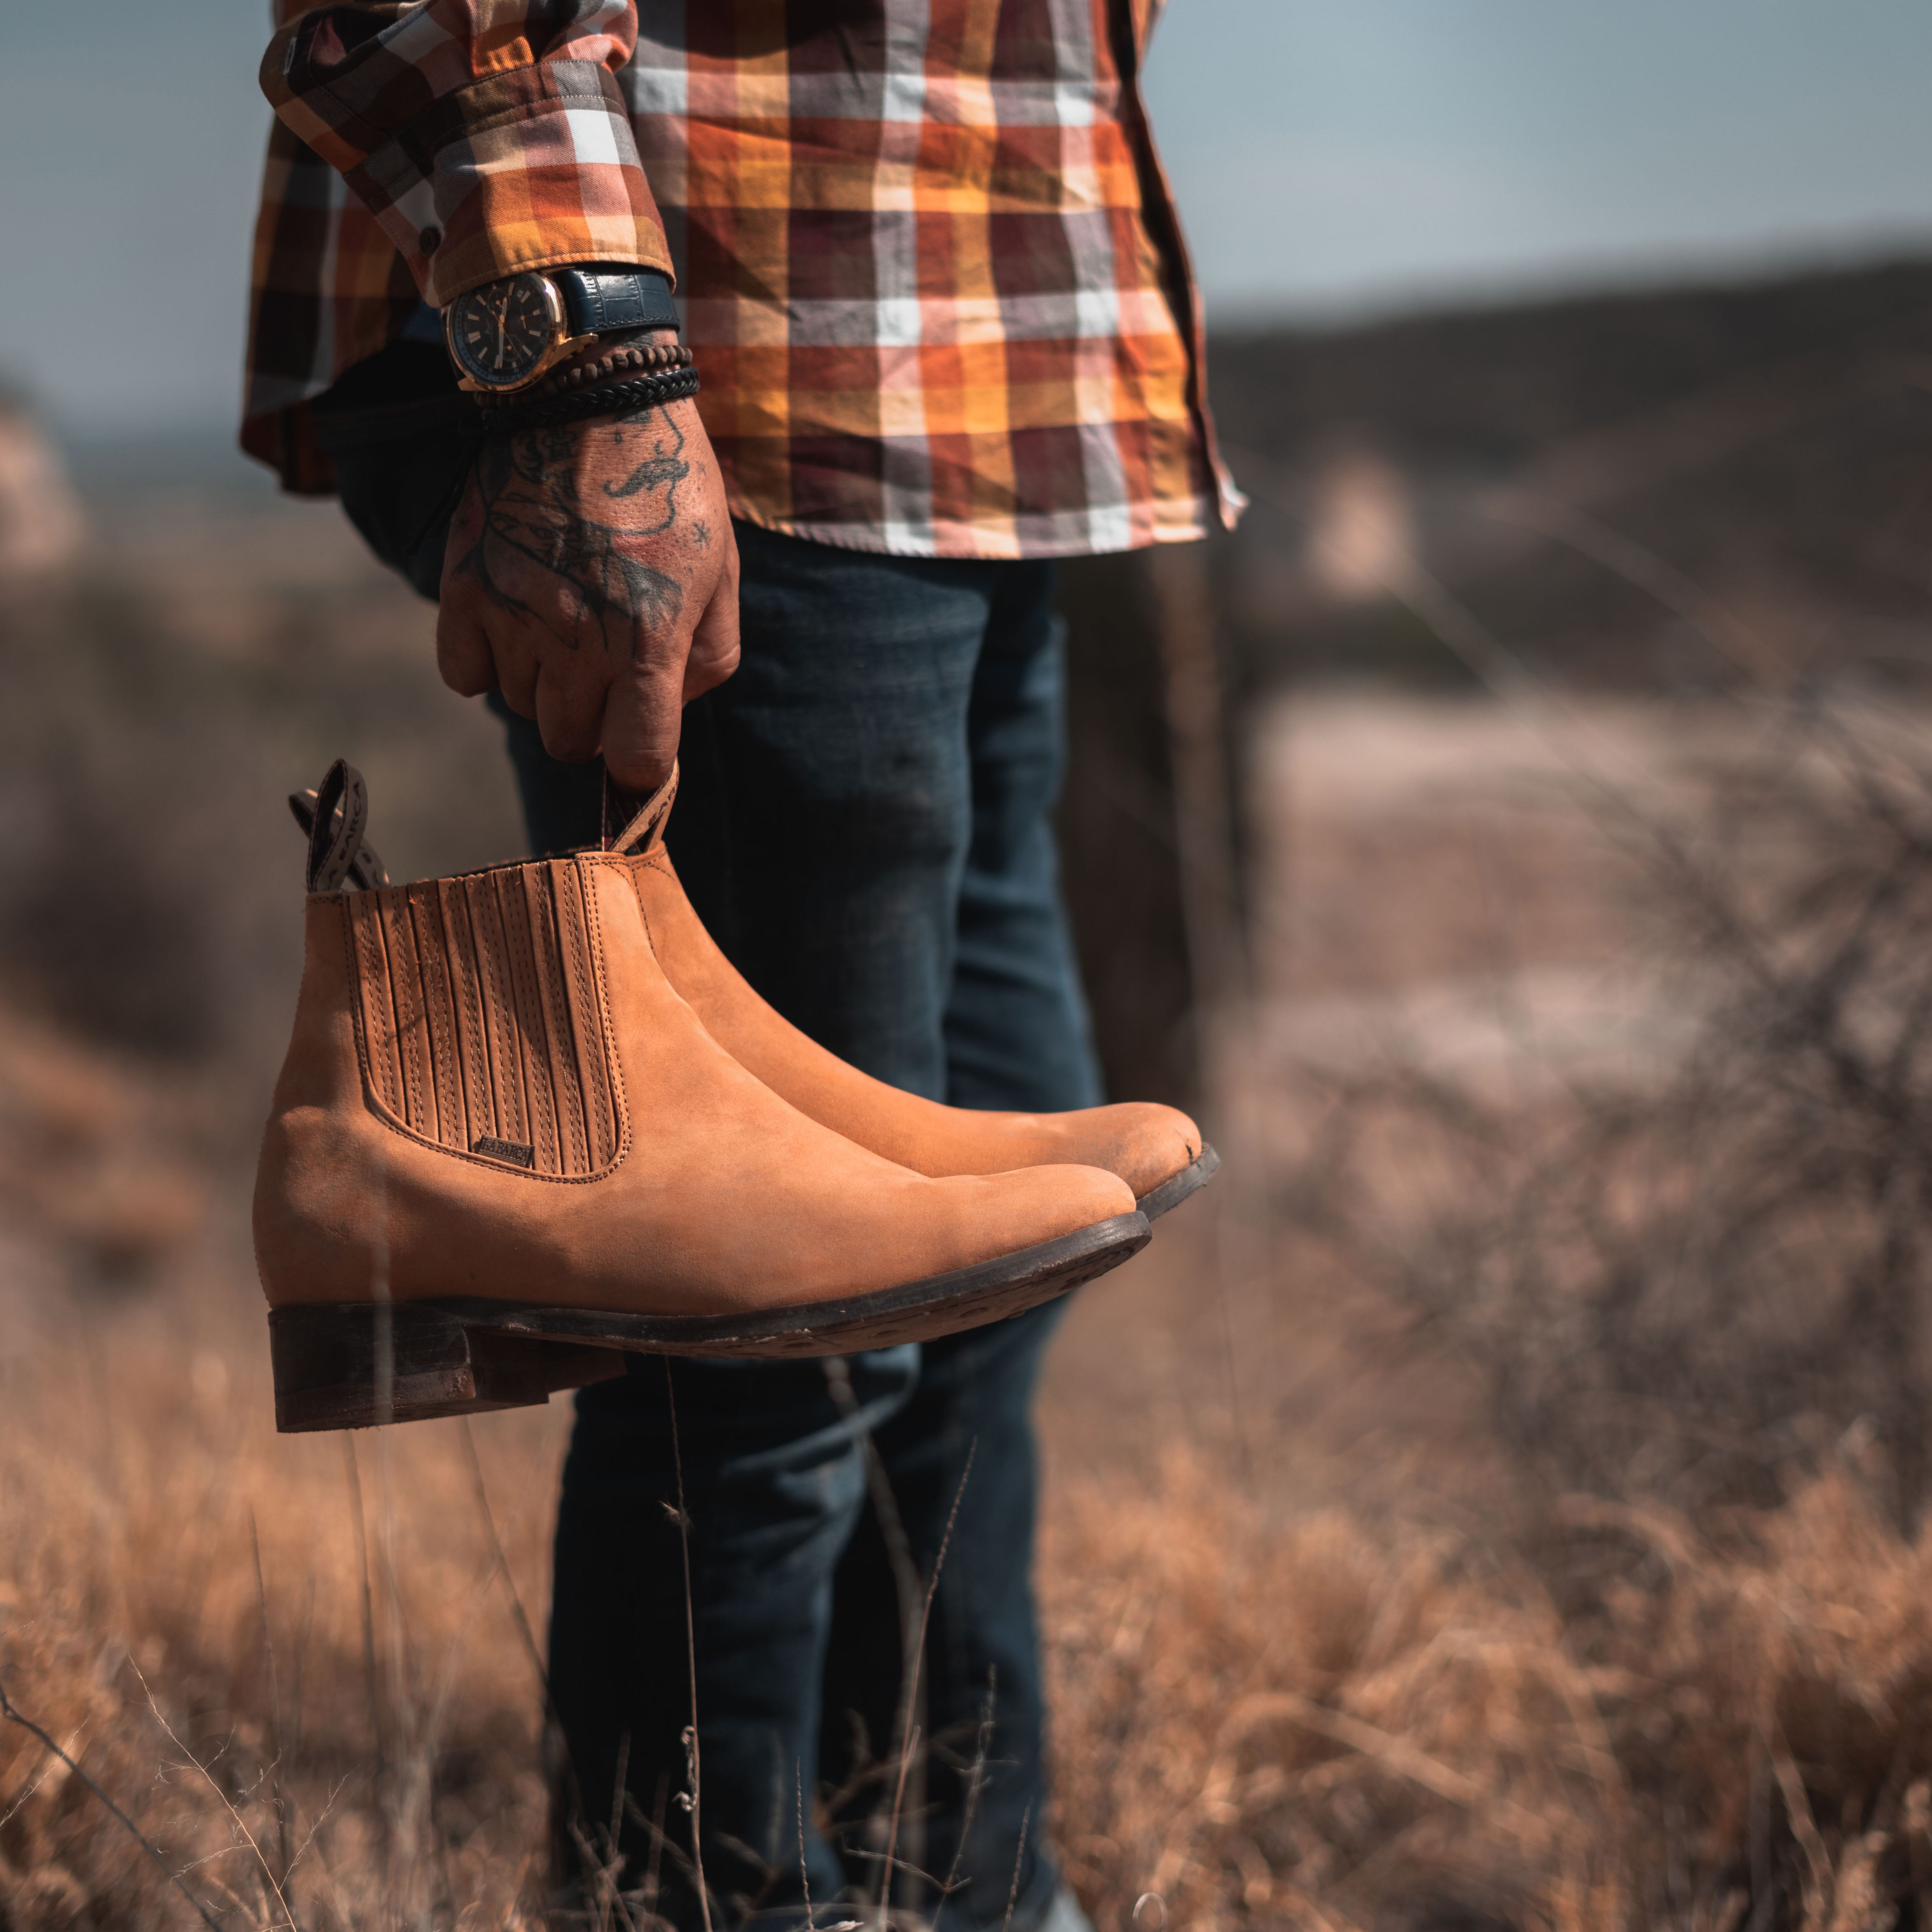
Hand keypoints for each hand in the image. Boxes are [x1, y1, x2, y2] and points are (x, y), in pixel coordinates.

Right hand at [435, 389, 739, 791]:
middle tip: (605, 672)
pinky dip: (486, 663)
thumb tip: (672, 713)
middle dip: (592, 721)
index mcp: (648, 641)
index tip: (642, 749)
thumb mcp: (722, 572)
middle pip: (570, 741)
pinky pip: (464, 674)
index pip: (637, 759)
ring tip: (565, 624)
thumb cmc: (670, 485)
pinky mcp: (465, 587)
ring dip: (544, 684)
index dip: (643, 767)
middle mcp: (577, 639)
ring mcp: (515, 615)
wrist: (590, 395)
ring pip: (521, 707)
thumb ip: (708, 659)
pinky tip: (514, 622)